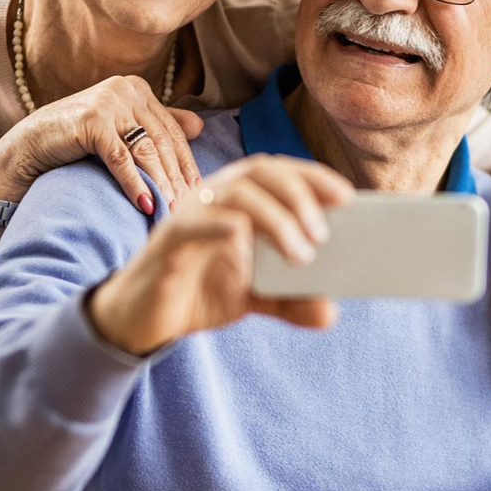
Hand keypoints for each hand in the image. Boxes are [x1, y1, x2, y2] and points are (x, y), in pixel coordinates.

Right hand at [0, 75, 203, 211]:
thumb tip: (200, 126)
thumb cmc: (75, 141)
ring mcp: (108, 102)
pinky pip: (121, 158)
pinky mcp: (91, 120)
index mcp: (137, 89)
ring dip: (161, 185)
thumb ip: (156, 124)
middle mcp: (125, 89)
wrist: (27, 147)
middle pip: (162, 141)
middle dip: (177, 178)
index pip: (171, 131)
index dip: (186, 163)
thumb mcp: (120, 129)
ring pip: (145, 151)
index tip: (199, 192)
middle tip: (189, 208)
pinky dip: (135, 184)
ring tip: (171, 212)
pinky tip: (146, 205)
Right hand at [88, 154, 354, 353]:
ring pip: (234, 192)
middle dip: (299, 194)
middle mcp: (215, 196)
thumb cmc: (198, 292)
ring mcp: (191, 214)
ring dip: (275, 216)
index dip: (313, 177)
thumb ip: (290, 300)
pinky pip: (194, 222)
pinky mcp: (169, 241)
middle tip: (323, 233)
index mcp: (238, 200)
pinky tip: (243, 237)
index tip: (347, 197)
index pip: (279, 172)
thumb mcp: (253, 298)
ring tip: (300, 252)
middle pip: (259, 171)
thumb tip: (330, 312)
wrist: (143, 319)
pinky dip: (221, 224)